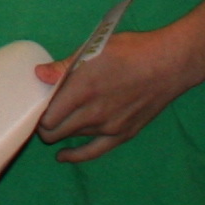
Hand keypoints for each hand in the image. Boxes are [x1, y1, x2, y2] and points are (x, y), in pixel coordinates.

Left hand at [35, 25, 204, 162]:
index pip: (48, 115)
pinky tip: (63, 156)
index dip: (38, 112)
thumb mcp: (94, 48)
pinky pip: (93, 152)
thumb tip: (39, 75)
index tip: (36, 105)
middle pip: (55, 131)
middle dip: (44, 126)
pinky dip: (74, 156)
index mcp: (83, 89)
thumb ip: (64, 66)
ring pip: (72, 138)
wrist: (168, 64)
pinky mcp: (122, 134)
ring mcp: (108, 127)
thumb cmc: (130, 50)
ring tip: (55, 124)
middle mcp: (93, 113)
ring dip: (60, 133)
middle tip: (42, 115)